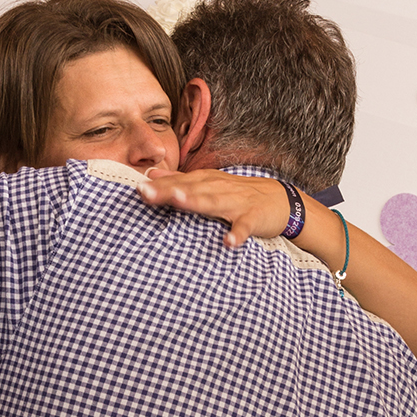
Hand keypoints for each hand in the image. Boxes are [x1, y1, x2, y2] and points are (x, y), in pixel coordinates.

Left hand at [139, 168, 290, 247]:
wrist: (280, 199)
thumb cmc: (237, 194)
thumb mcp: (208, 183)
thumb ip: (179, 180)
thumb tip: (151, 174)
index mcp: (205, 182)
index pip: (178, 182)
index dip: (158, 186)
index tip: (137, 188)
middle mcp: (218, 189)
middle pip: (190, 189)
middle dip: (168, 191)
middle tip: (145, 192)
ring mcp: (236, 203)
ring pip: (213, 202)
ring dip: (196, 202)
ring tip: (177, 201)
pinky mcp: (252, 218)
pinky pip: (244, 227)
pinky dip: (237, 234)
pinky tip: (229, 242)